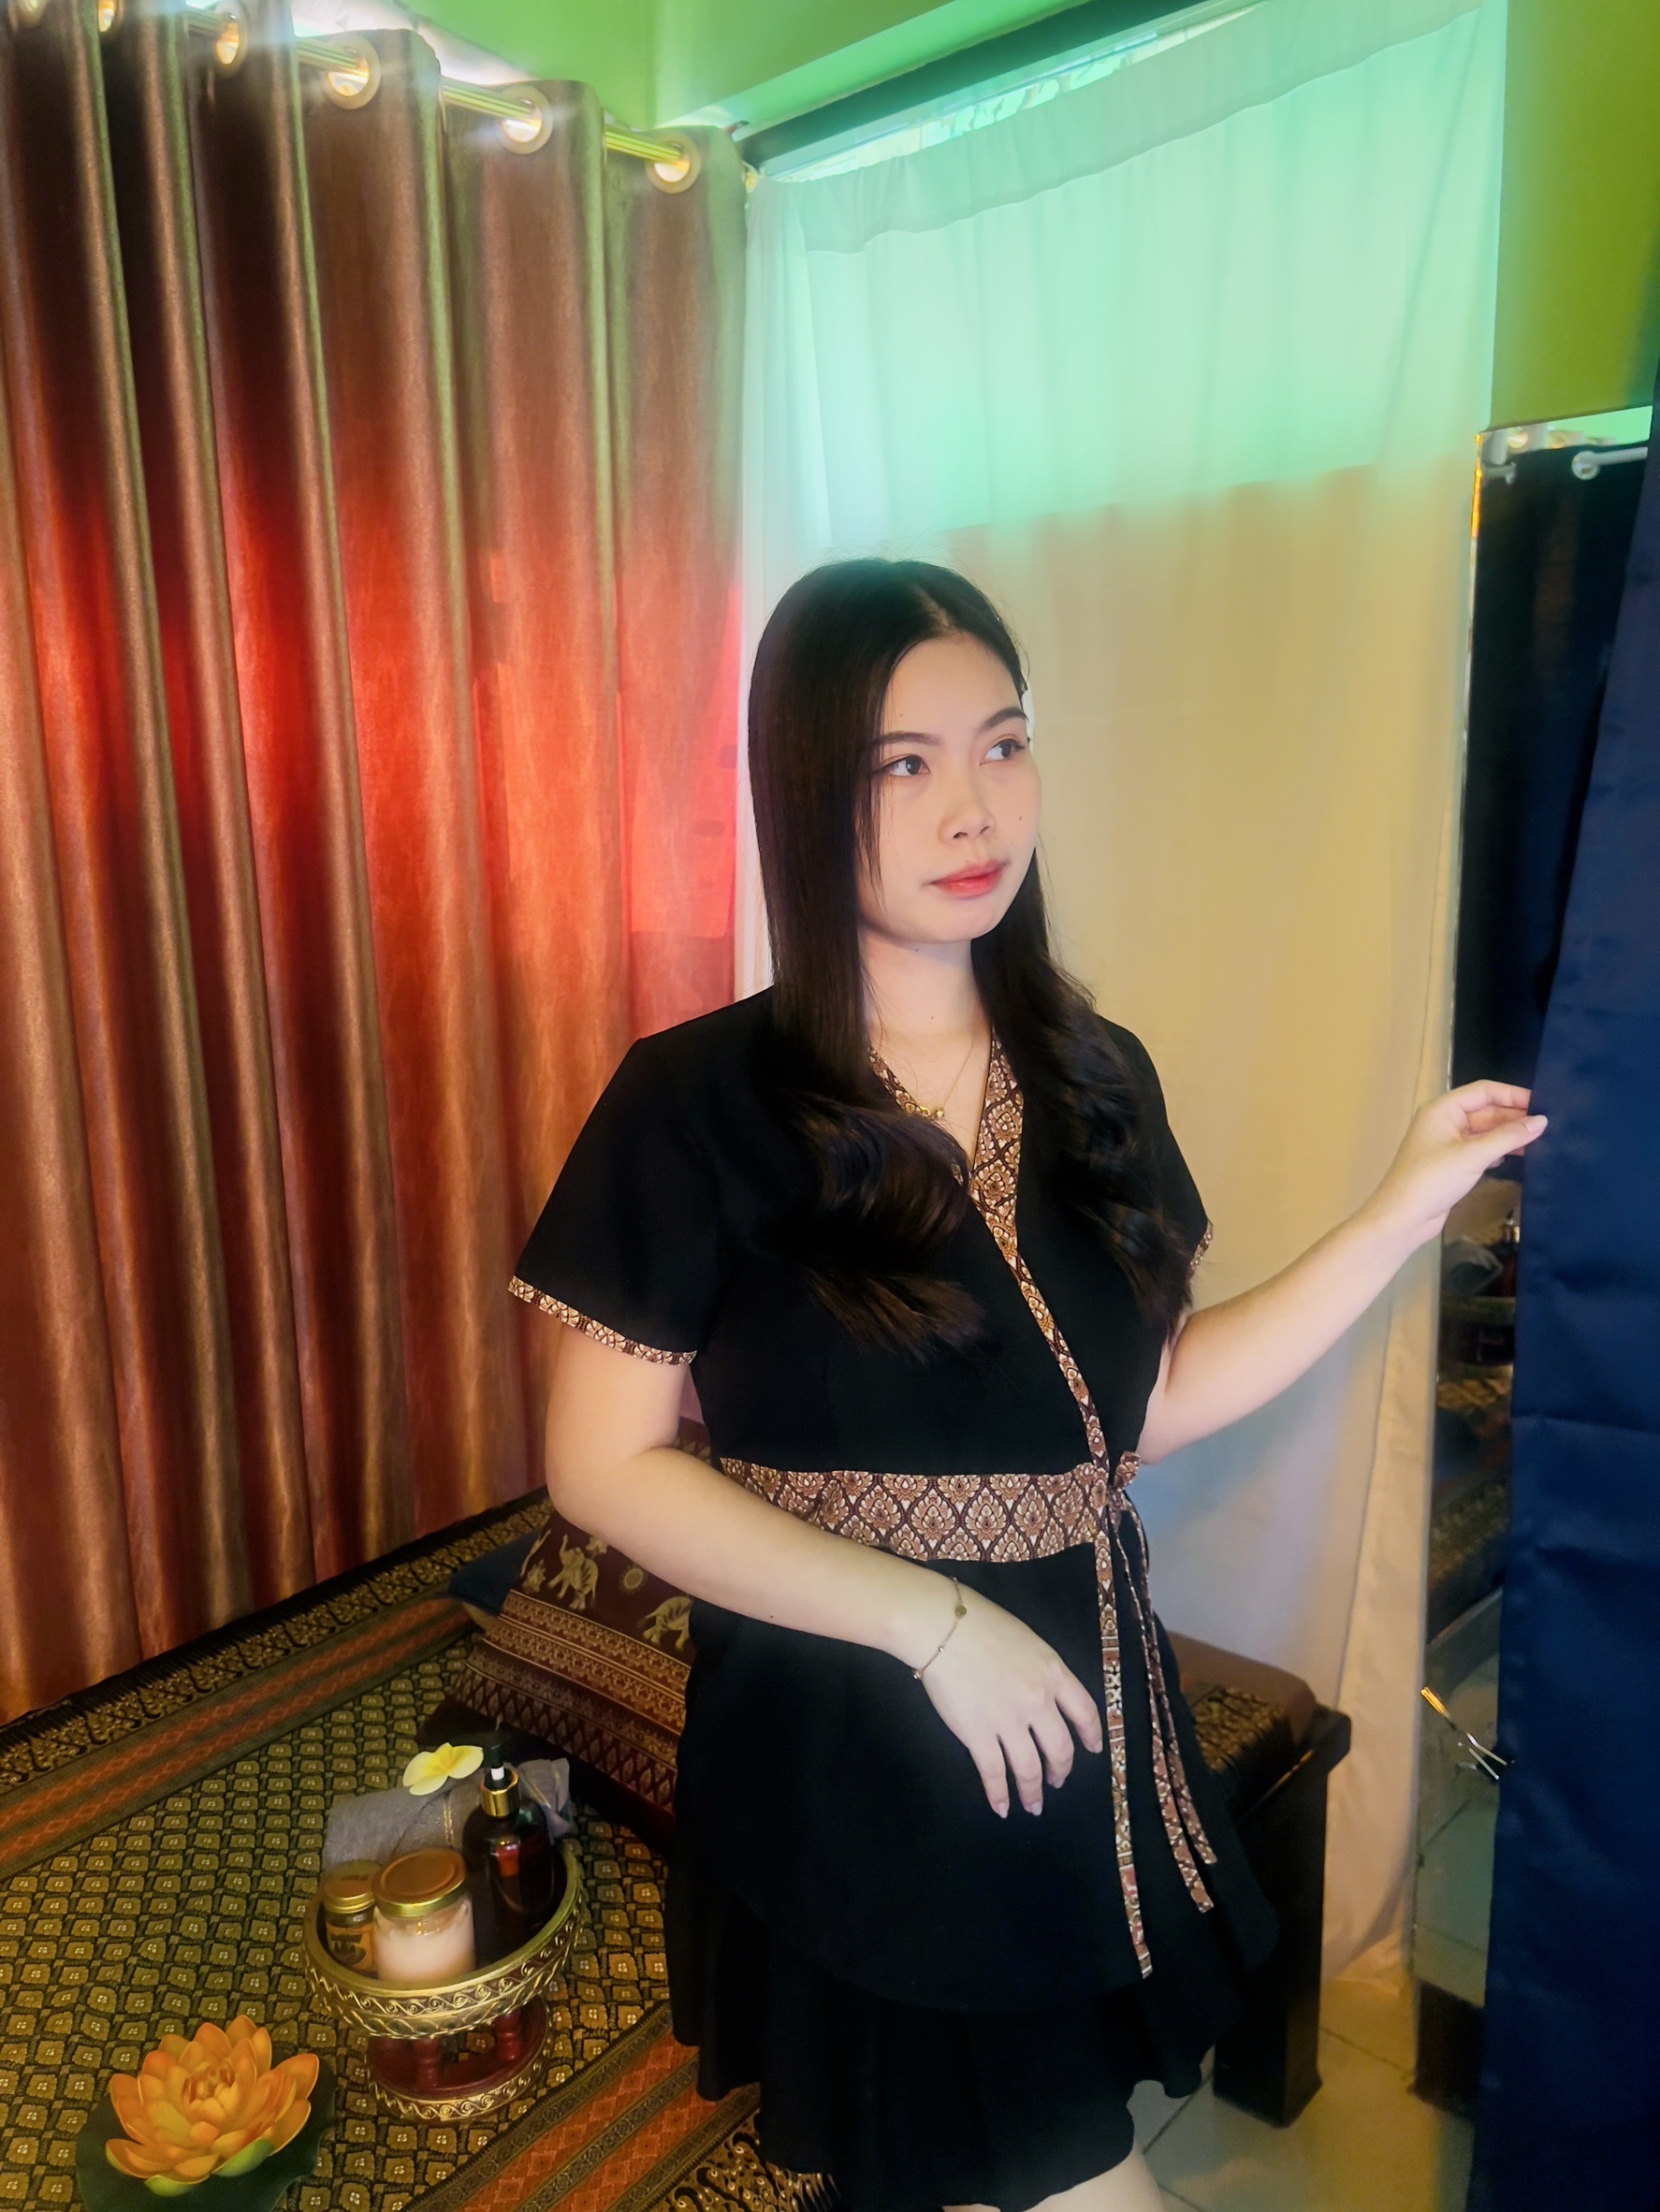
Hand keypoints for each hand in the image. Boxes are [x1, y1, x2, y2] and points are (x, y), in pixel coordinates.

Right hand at [908, 1582, 1102, 1817]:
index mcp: (1053, 1673)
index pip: (1085, 1712)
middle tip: (1057, 1782)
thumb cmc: (982, 1625)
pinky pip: (994, 1772)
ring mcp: (1008, 1720)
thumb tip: (1046, 1695)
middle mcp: (1038, 1701)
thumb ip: (1043, 1671)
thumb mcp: (1029, 1643)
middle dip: (1061, 1771)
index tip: (1092, 1750)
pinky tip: (1001, 1807)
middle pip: (1060, 1748)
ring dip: (1033, 1791)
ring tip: (1033, 1805)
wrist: (943, 1628)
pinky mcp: (977, 1734)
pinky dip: (999, 1794)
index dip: (1091, 1736)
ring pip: (1029, 1768)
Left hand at [1368, 1081, 1545, 1249]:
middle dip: (1514, 1117)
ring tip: (1541, 1140)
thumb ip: (1508, 1137)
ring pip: (1486, 1131)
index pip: (1483, 1091)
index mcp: (1443, 1109)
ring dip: (1509, 1135)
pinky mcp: (1453, 1163)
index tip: (1542, 1105)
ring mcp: (1448, 1142)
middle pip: (1486, 1110)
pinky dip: (1499, 1150)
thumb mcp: (1472, 1156)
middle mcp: (1445, 1121)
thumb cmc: (1432, 1180)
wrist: (1403, 1217)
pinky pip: (1481, 1148)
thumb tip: (1541, 1121)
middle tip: (1548, 1126)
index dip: (1513, 1095)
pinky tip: (1518, 1155)